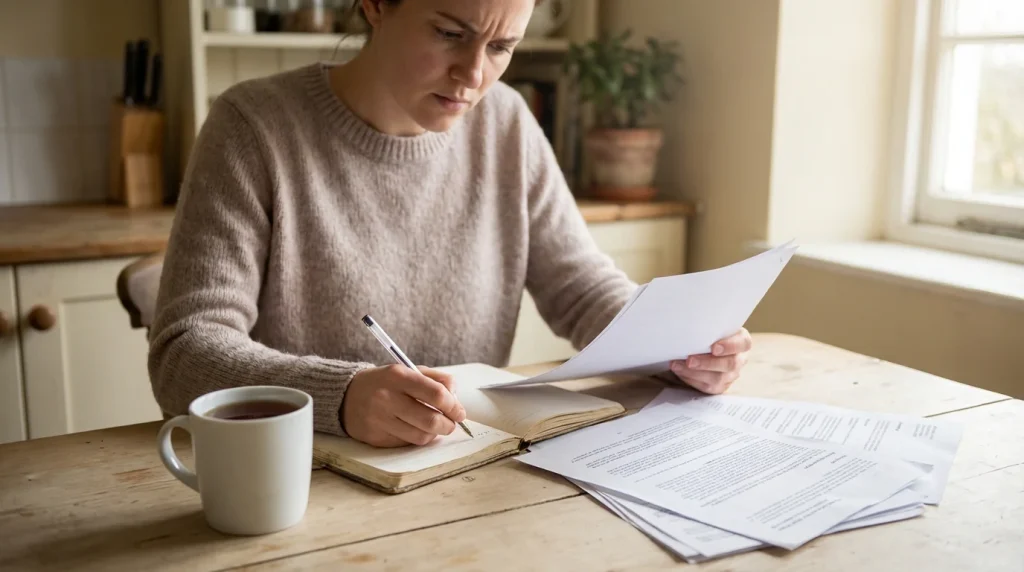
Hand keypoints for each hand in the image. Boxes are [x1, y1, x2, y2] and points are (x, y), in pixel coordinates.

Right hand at [341, 364, 467, 446]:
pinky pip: (406, 444)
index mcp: (398, 376)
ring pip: (421, 436)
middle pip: (431, 420)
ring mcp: (379, 420)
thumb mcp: (408, 371)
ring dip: (435, 434)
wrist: (346, 396)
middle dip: (448, 425)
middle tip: (451, 424)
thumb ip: (436, 379)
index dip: (454, 406)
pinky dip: (417, 438)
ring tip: (435, 427)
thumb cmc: (385, 383)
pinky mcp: (375, 437)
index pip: (436, 394)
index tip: (459, 411)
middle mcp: (387, 398)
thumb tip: (456, 399)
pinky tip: (415, 429)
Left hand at [669, 328, 752, 393]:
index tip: (714, 348)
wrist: (705, 346)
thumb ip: (709, 326)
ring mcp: (731, 375)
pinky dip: (691, 379)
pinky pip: (707, 387)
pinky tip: (679, 371)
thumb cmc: (710, 333)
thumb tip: (690, 323)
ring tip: (677, 366)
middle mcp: (739, 359)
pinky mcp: (720, 386)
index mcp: (742, 341)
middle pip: (729, 364)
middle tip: (690, 360)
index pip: (743, 343)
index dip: (730, 346)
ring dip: (694, 373)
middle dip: (707, 363)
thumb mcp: (714, 326)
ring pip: (717, 378)